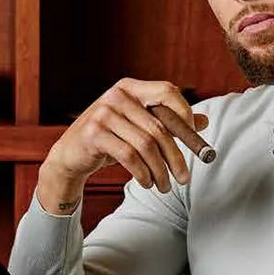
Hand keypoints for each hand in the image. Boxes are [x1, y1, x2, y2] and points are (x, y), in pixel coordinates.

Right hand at [36, 79, 212, 211]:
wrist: (70, 156)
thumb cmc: (109, 140)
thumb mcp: (139, 128)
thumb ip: (168, 122)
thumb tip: (203, 122)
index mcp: (130, 87)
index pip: (168, 91)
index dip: (185, 114)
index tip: (194, 141)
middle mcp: (117, 95)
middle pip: (159, 126)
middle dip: (176, 156)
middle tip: (185, 178)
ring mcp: (103, 113)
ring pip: (146, 144)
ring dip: (159, 170)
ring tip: (165, 186)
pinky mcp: (94, 134)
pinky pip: (129, 155)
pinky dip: (142, 173)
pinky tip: (147, 183)